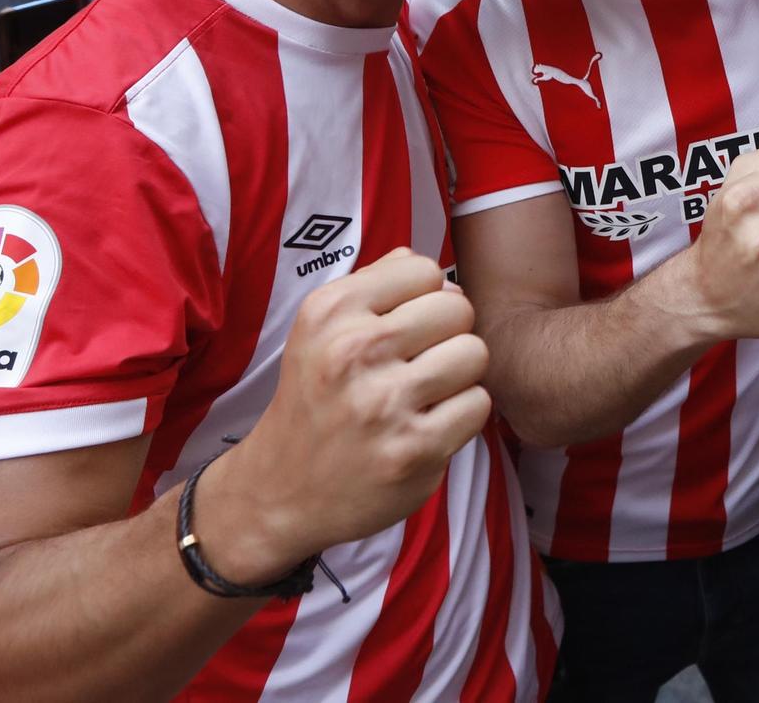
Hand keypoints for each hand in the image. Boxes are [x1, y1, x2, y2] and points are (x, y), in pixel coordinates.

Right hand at [199, 249, 491, 578]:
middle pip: (458, 308)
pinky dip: (462, 415)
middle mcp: (354, 351)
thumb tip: (430, 267)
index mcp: (330, 312)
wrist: (281, 491)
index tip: (406, 327)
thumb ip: (374, 287)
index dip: (425, 297)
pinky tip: (430, 424)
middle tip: (421, 363)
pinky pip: (478, 404)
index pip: (424, 270)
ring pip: (475, 353)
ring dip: (460, 376)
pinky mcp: (414, 449)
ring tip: (427, 393)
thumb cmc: (315, 402)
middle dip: (449, 334)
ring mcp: (385, 403)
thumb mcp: (320, 331)